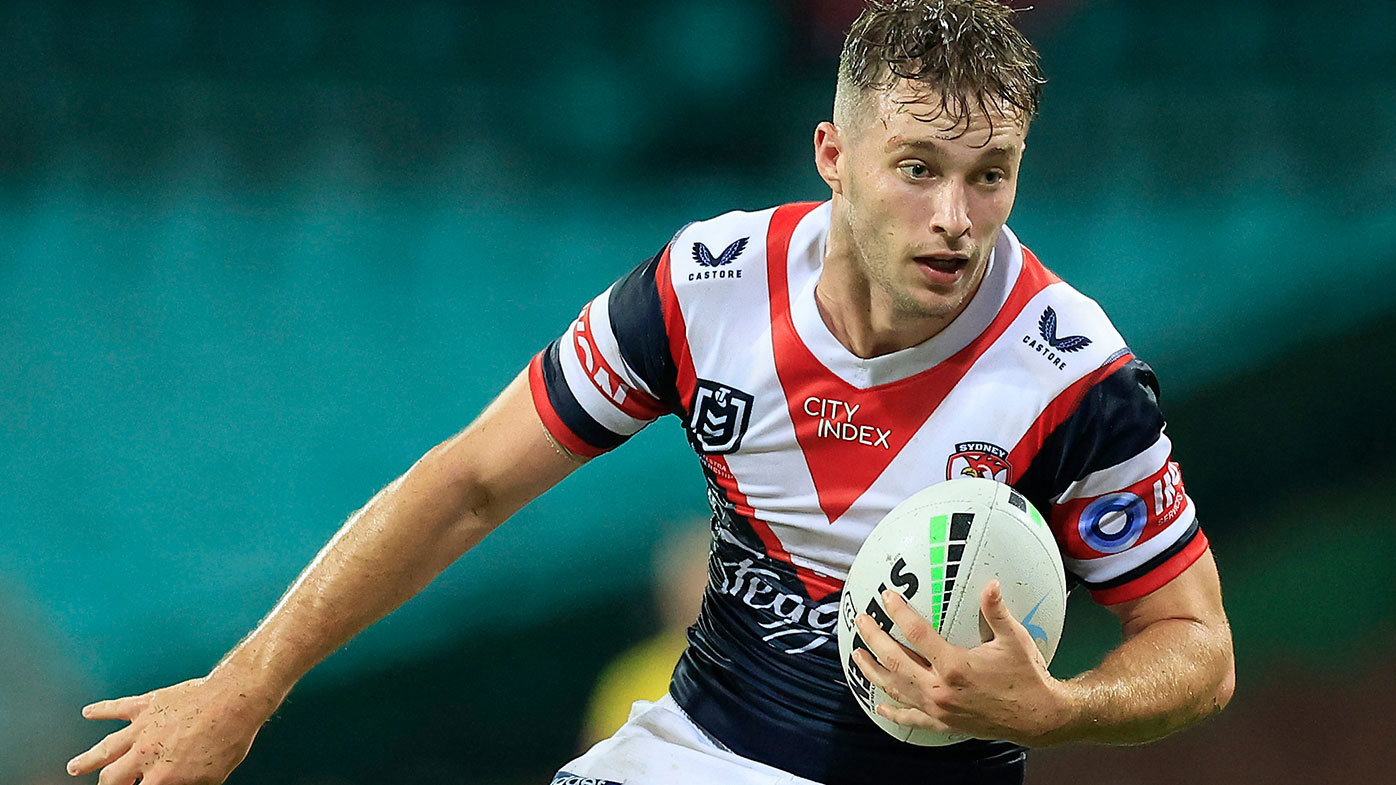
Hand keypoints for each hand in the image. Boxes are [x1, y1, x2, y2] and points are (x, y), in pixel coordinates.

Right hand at [67, 675, 275, 784]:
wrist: (235, 699)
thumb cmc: (230, 736)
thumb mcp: (213, 777)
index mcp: (163, 776)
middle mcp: (146, 754)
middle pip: (111, 777)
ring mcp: (143, 728)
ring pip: (105, 748)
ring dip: (87, 759)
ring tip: (74, 767)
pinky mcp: (147, 705)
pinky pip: (117, 707)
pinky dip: (101, 710)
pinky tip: (89, 712)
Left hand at [852, 580, 1076, 745]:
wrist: (1039, 718)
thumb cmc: (1027, 676)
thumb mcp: (1014, 640)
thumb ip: (997, 612)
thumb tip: (991, 583)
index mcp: (955, 666)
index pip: (916, 633)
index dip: (898, 612)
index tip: (886, 597)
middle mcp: (940, 689)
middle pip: (895, 661)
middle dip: (874, 639)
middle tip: (862, 622)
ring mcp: (939, 709)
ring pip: (895, 688)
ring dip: (873, 671)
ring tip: (858, 655)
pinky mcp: (943, 723)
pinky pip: (911, 719)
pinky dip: (893, 713)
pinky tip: (880, 707)